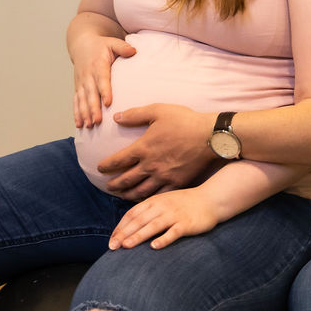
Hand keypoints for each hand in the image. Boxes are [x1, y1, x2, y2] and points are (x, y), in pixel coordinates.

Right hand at [72, 34, 135, 128]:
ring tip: (89, 126)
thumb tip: (134, 51)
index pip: (102, 80)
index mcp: (98, 65)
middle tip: (97, 121)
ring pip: (82, 100)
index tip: (108, 103)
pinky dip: (77, 113)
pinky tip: (79, 125)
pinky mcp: (78, 88)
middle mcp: (88, 75)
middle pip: (91, 94)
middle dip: (93, 108)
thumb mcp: (112, 43)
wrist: (82, 44)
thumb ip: (123, 47)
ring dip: (84, 114)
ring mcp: (81, 83)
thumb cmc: (101, 45)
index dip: (104, 91)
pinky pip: (76, 102)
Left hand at [98, 103, 216, 200]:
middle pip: (126, 180)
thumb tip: (116, 117)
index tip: (99, 169)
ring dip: (127, 194)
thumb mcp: (158, 110)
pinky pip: (158, 195)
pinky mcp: (177, 183)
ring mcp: (164, 176)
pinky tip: (144, 200)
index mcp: (143, 147)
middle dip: (114, 184)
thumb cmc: (185, 121)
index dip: (106, 166)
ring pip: (140, 191)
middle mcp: (150, 165)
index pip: (118, 161)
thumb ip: (135, 114)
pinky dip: (147, 199)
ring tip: (121, 196)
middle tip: (107, 187)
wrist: (210, 136)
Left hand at [108, 187, 218, 249]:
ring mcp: (175, 215)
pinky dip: (164, 239)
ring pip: (153, 226)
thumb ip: (150, 210)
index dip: (120, 227)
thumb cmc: (186, 203)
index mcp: (155, 201)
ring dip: (138, 236)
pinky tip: (154, 247)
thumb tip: (131, 225)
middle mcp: (163, 207)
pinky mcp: (187, 224)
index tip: (111, 240)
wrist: (211, 199)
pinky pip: (174, 232)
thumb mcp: (165, 201)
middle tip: (112, 247)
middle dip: (124, 233)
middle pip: (139, 220)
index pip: (133, 214)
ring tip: (126, 246)